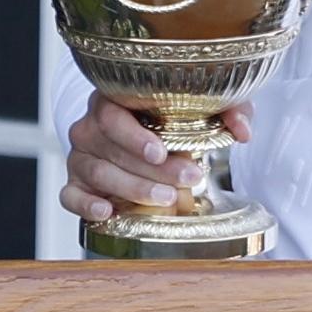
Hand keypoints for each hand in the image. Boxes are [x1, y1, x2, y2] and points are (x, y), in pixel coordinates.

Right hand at [61, 94, 244, 229]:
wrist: (151, 142)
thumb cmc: (173, 120)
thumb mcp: (207, 108)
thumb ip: (229, 109)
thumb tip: (241, 129)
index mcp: (114, 99)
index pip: (112, 113)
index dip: (134, 135)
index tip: (161, 152)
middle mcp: (91, 126)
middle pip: (111, 147)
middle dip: (151, 169)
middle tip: (186, 179)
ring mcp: (81, 156)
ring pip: (97, 172)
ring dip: (132, 188)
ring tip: (166, 198)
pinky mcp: (76, 183)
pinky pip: (70, 195)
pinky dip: (85, 205)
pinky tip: (107, 212)